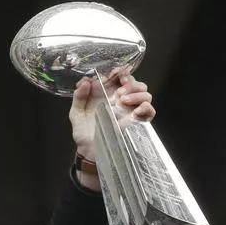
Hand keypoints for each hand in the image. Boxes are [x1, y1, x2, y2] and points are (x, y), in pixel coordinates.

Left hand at [69, 71, 154, 189]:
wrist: (89, 152)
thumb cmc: (84, 132)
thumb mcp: (76, 113)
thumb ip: (78, 97)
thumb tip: (84, 81)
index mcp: (109, 94)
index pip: (121, 78)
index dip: (121, 72)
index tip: (116, 73)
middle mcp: (122, 100)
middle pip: (136, 83)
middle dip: (130, 82)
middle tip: (119, 90)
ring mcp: (131, 111)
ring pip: (145, 94)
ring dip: (136, 93)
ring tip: (122, 100)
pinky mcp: (137, 123)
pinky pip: (149, 112)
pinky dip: (146, 107)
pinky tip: (136, 110)